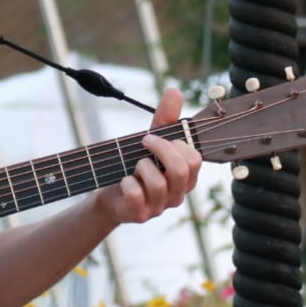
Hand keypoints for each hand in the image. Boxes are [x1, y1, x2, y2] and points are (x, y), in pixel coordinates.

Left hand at [93, 87, 201, 225]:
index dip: (174, 144)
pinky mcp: (140, 215)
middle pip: (181, 171)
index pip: (194, 159)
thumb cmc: (135, 165)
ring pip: (158, 184)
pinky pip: (136, 195)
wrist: (110, 194)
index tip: (155, 136)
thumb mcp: (151, 141)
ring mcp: (160, 207)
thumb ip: (165, 118)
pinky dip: (127, 183)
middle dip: (159, 150)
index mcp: (186, 177)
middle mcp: (177, 194)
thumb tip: (175, 91)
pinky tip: (124, 181)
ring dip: (141, 167)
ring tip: (134, 167)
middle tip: (144, 142)